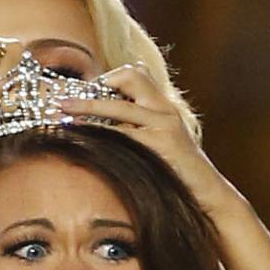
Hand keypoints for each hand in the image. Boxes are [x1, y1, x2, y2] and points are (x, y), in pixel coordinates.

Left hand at [59, 65, 239, 217]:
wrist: (209, 195)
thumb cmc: (180, 177)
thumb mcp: (162, 147)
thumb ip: (140, 132)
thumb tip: (105, 131)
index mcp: (165, 107)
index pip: (135, 74)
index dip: (106, 79)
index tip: (81, 91)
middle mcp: (166, 109)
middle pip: (130, 75)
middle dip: (96, 84)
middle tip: (67, 96)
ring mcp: (164, 124)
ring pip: (119, 103)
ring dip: (85, 104)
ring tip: (61, 108)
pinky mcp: (161, 143)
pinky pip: (122, 131)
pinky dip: (97, 130)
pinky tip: (80, 134)